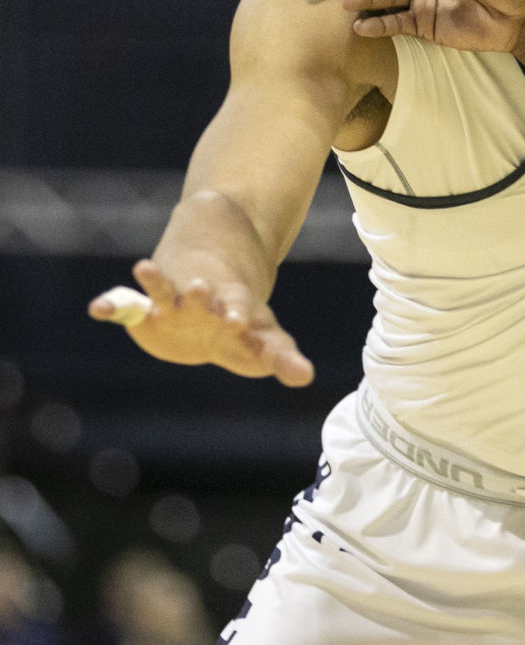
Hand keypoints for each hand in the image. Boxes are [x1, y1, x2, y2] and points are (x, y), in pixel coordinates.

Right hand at [88, 260, 313, 386]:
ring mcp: (173, 302)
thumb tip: (308, 377)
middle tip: (198, 288)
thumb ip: (281, 356)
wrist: (214, 279)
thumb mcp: (264, 336)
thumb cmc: (242, 318)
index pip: (237, 309)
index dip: (235, 314)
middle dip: (200, 293)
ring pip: (164, 288)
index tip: (235, 319)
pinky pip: (127, 304)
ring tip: (144, 266)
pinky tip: (97, 308)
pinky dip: (112, 303)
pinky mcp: (147, 310)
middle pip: (202, 294)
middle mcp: (203, 300)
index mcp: (233, 306)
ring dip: (157, 280)